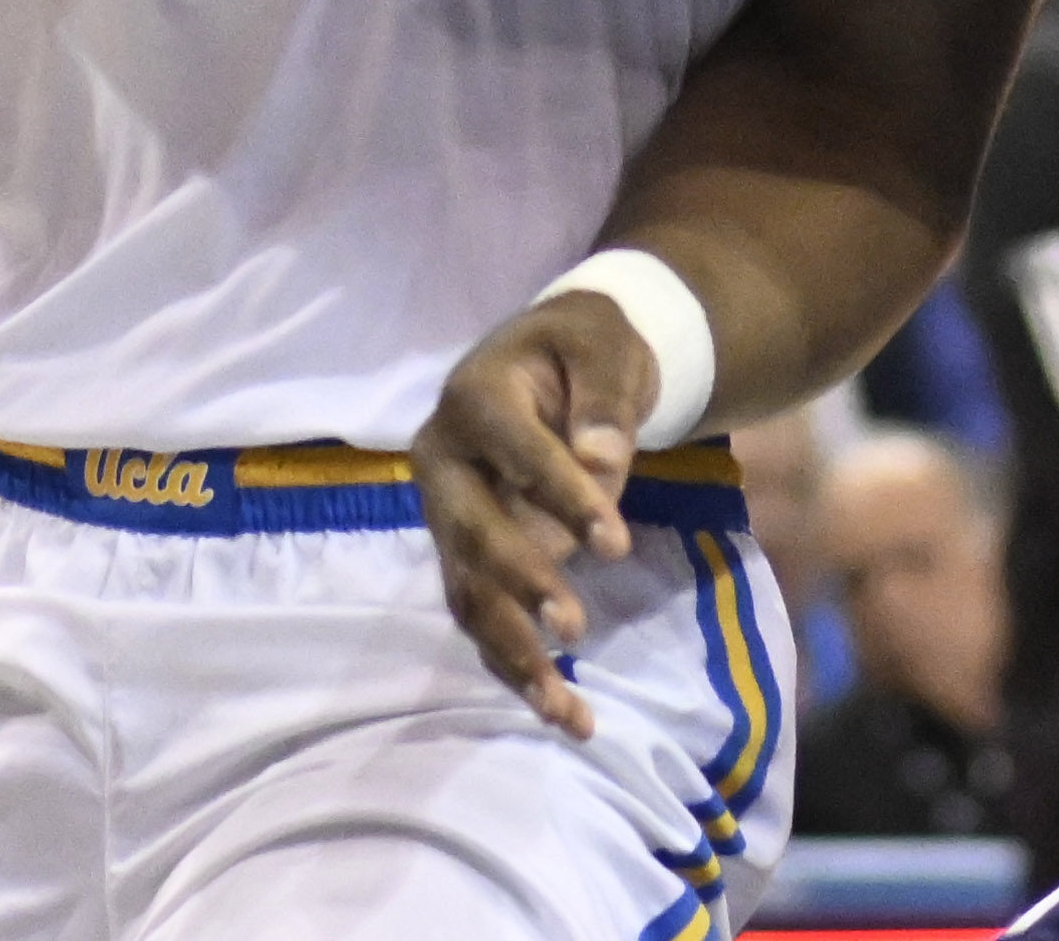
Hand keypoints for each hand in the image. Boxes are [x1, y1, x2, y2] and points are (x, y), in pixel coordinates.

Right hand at [410, 293, 656, 740]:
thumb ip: (605, 399)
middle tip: (575, 628)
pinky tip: (564, 712)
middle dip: (520, 583)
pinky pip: (483, 618)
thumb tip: (600, 460)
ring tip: (564, 707)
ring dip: (512, 650)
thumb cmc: (583, 350)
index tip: (615, 543)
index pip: (512, 452)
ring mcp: (449, 516)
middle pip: (470, 533)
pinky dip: (517, 667)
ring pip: (466, 591)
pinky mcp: (467, 557)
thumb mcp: (604, 346)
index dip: (559, 495)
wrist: (553, 363)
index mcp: (473, 399)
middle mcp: (443, 462)